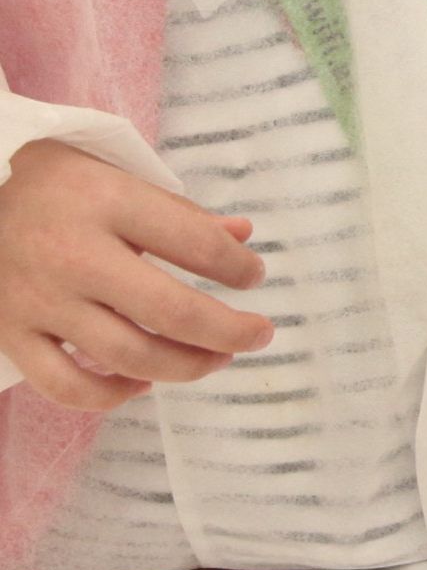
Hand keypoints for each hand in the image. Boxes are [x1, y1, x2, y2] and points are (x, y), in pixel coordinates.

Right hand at [0, 137, 274, 410]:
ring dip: (183, 366)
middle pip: (169, 311)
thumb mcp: (117, 173)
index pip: (195, 243)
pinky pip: (65, 386)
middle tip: (259, 335)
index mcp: (108, 203)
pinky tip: (141, 382)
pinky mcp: (10, 334)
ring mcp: (38, 301)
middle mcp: (74, 256)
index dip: (239, 267)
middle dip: (227, 330)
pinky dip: (109, 396)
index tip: (255, 276)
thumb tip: (243, 235)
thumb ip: (179, 211)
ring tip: (215, 359)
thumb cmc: (52, 182)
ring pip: (125, 355)